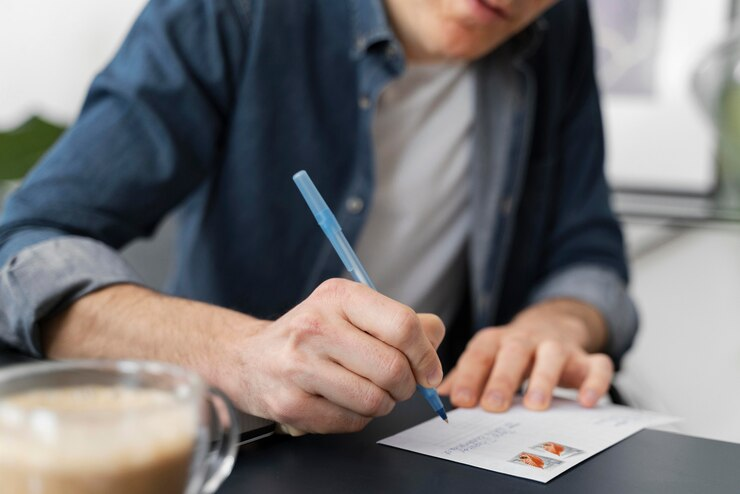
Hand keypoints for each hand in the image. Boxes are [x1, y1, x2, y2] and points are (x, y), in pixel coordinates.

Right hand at [229, 278, 444, 433]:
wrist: (249, 358)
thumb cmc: (311, 334)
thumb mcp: (352, 311)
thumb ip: (400, 321)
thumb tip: (436, 337)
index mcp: (338, 297)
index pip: (402, 325)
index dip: (426, 354)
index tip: (429, 370)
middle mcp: (315, 327)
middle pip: (392, 368)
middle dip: (406, 385)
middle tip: (398, 384)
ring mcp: (298, 366)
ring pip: (375, 400)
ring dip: (383, 403)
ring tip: (369, 390)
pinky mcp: (290, 403)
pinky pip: (351, 422)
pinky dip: (358, 418)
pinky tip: (343, 401)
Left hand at [437, 299, 612, 411]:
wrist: (554, 323)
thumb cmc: (513, 350)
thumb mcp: (487, 357)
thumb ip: (466, 375)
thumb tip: (436, 395)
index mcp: (497, 340)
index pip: (480, 354)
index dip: (469, 375)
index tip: (460, 399)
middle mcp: (527, 339)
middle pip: (514, 353)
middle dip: (502, 379)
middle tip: (493, 405)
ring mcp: (558, 346)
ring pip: (553, 356)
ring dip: (544, 379)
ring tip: (536, 404)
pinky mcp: (586, 358)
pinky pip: (597, 365)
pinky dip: (594, 381)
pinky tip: (586, 401)